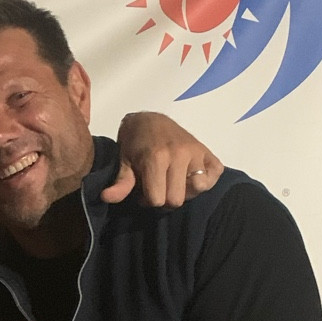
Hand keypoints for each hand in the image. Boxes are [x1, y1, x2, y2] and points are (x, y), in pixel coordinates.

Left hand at [102, 111, 223, 207]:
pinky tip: (190, 176)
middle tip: (158, 186)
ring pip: (197, 189)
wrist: (151, 120)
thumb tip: (106, 198)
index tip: (143, 191)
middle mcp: (180, 154)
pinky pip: (214, 176)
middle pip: (177, 199)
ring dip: (184, 191)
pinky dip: (205, 180)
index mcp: (157, 157)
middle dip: (164, 198)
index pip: (158, 199)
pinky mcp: (209, 152)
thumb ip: (121, 183)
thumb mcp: (125, 161)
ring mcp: (197, 152)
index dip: (148, 200)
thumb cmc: (135, 142)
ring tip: (173, 181)